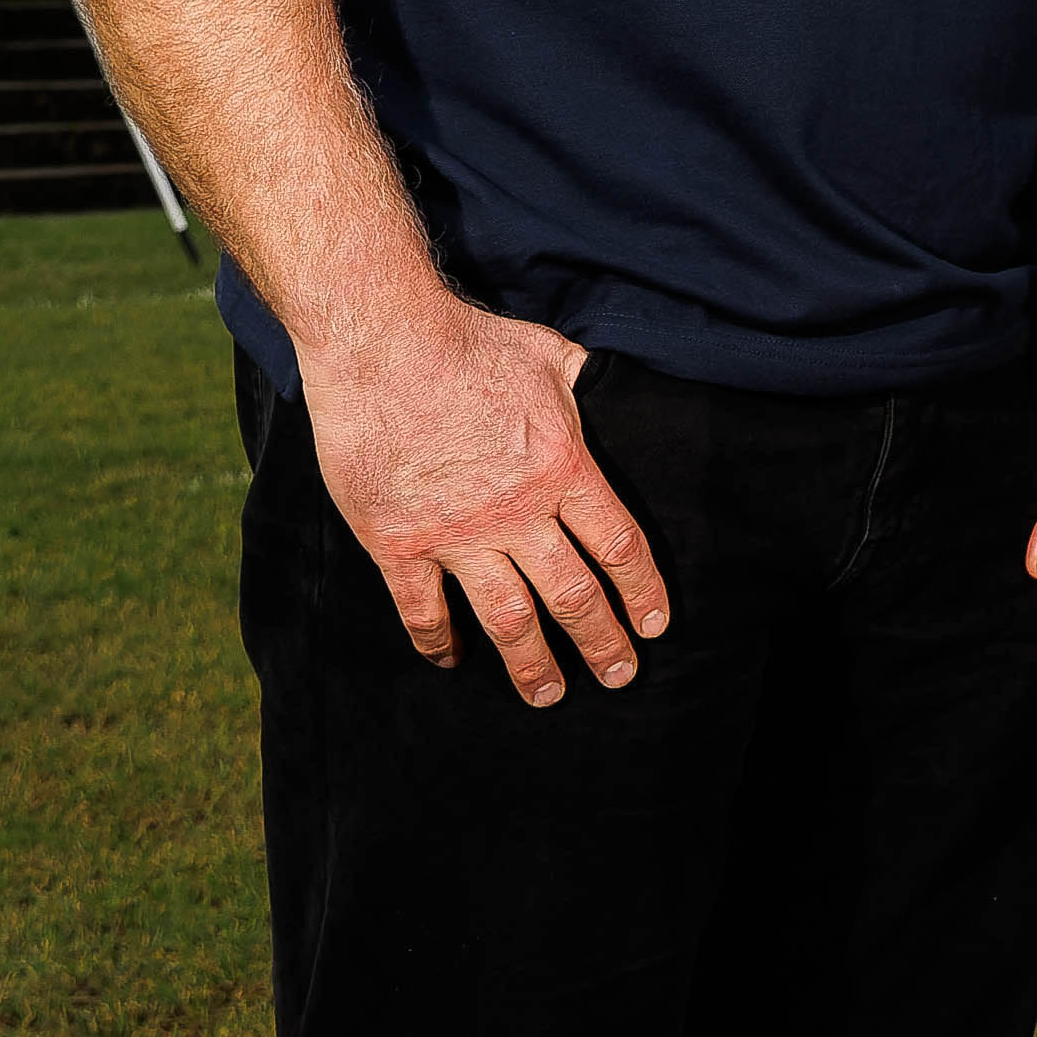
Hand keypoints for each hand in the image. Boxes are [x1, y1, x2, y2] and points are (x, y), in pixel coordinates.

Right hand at [296, 295, 666, 707]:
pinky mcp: (397, 543)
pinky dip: (438, 643)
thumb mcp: (550, 356)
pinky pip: (422, 610)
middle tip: (619, 677)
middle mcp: (517, 513)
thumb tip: (615, 384)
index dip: (642, 592)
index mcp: (563, 469)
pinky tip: (452, 661)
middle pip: (573, 596)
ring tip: (550, 695)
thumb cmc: (469, 342)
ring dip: (532, 663)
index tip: (654, 627)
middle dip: (601, 643)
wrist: (381, 343)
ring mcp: (455, 534)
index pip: (620, 546)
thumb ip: (586, 384)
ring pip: (507, 618)